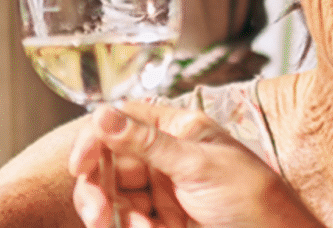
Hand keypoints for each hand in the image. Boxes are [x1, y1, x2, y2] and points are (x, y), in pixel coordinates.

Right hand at [69, 102, 320, 227]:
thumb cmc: (253, 197)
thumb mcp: (199, 166)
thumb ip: (147, 142)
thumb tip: (102, 115)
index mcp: (177, 132)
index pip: (122, 123)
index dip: (94, 139)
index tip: (79, 165)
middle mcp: (165, 158)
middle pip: (110, 164)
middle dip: (98, 189)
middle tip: (97, 214)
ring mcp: (163, 191)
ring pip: (114, 197)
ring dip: (110, 215)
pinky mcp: (163, 221)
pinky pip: (127, 221)